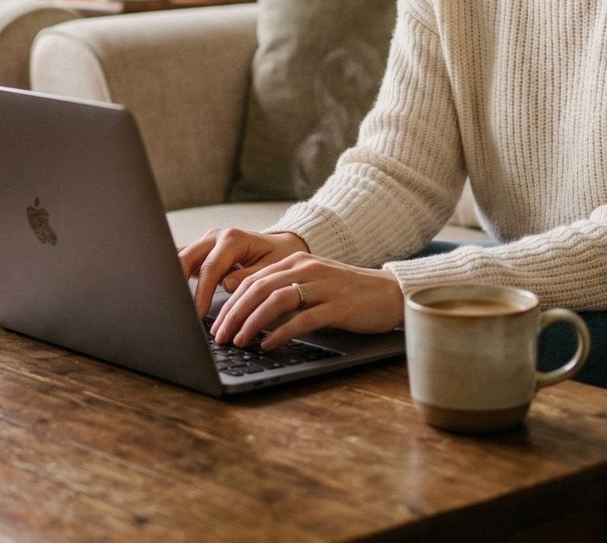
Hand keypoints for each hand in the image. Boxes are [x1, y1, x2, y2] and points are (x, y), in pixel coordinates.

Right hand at [178, 227, 308, 318]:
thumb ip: (249, 276)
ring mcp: (207, 242)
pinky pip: (185, 260)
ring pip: (181, 256)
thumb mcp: (271, 267)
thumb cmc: (278, 256)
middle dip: (177, 280)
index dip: (202, 292)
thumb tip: (226, 285)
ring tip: (167, 298)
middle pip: (187, 256)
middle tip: (175, 306)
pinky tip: (170, 289)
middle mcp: (216, 237)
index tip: (198, 312)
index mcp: (233, 238)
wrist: (281, 245)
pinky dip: (177, 273)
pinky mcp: (202, 251)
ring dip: (173, 275)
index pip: (211, 267)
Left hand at [212, 252, 404, 350]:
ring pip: (276, 300)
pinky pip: (303, 319)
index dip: (230, 303)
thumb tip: (248, 313)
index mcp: (296, 261)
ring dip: (252, 322)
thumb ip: (284, 291)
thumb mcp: (311, 285)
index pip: (252, 280)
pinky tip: (268, 344)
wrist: (390, 293)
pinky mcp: (338, 306)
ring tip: (238, 341)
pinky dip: (281, 332)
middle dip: (234, 314)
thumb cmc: (347, 294)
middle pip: (258, 289)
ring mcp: (323, 286)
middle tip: (219, 336)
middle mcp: (306, 268)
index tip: (216, 324)